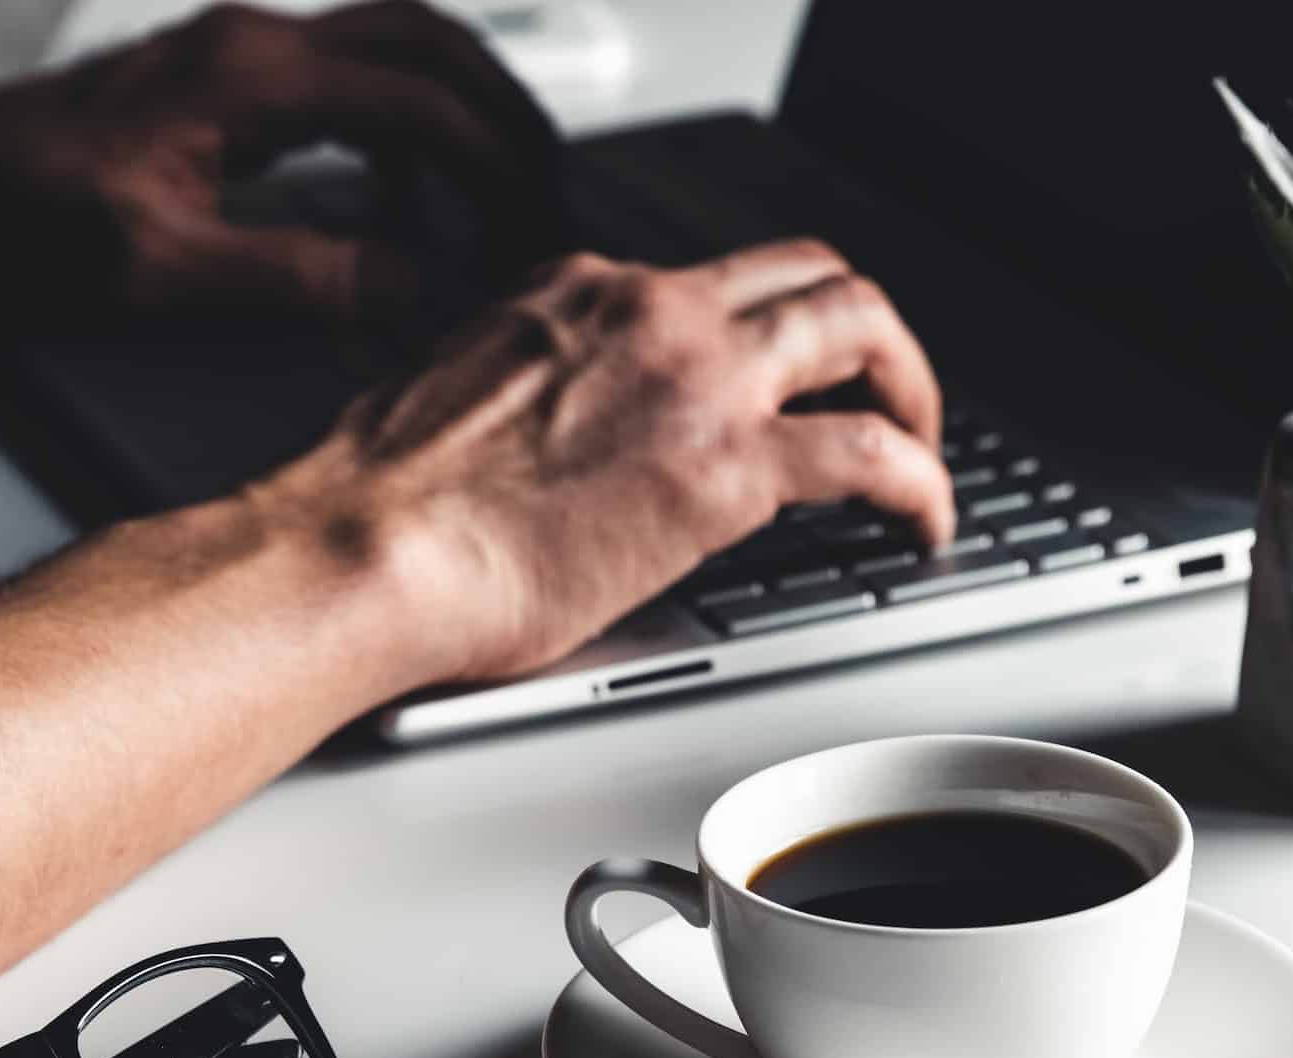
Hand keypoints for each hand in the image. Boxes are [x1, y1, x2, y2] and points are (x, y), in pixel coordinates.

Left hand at [0, 0, 558, 323]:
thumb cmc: (20, 229)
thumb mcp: (168, 273)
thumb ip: (303, 275)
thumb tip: (413, 285)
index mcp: (250, 77)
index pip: (420, 101)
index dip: (495, 166)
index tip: (536, 225)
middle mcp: (252, 44)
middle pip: (428, 40)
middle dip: (503, 112)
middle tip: (549, 186)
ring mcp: (236, 55)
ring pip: (391, 47)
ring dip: (457, 110)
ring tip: (494, 191)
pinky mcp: (220, 83)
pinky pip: (344, 82)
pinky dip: (397, 131)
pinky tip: (392, 204)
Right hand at [258, 239, 957, 681]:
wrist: (365, 549)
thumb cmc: (387, 505)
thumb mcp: (466, 402)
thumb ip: (538, 396)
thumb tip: (565, 444)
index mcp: (582, 293)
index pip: (713, 281)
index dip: (771, 326)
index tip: (784, 376)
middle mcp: (650, 310)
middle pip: (812, 273)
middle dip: (871, 333)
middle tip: (888, 394)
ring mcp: (697, 378)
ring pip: (862, 326)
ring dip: (914, 387)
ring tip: (925, 452)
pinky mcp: (728, 467)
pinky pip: (873, 455)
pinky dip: (923, 485)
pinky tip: (927, 524)